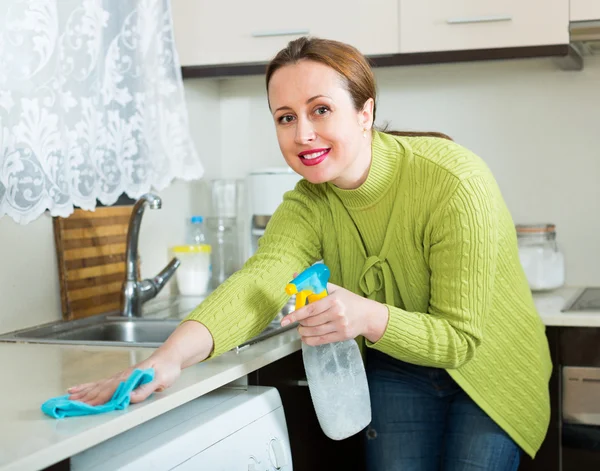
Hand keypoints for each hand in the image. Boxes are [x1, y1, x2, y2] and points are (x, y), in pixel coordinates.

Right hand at [67, 320, 213, 405]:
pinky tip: (80, 388)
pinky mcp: (122, 377)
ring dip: (83, 391)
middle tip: (69, 404)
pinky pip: (102, 382)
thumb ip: (145, 388)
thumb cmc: (167, 368)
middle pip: (100, 388)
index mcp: (130, 376)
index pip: (111, 390)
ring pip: (98, 384)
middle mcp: (123, 375)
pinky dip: (89, 386)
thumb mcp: (161, 379)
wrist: (171, 356)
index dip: (98, 399)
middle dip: (85, 396)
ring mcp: (121, 375)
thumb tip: (129, 397)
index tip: (85, 406)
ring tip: (68, 396)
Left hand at [281, 282, 388, 345]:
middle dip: (300, 322)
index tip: (285, 320)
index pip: (310, 309)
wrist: (368, 315)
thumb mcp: (335, 289)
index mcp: (334, 300)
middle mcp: (337, 314)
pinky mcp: (341, 336)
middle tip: (298, 321)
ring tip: (301, 328)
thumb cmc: (350, 300)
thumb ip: (316, 285)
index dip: (295, 315)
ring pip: (314, 332)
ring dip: (303, 331)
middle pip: (310, 322)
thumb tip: (295, 276)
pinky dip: (309, 340)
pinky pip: (320, 341)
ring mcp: (340, 326)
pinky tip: (306, 337)